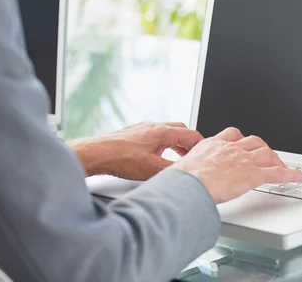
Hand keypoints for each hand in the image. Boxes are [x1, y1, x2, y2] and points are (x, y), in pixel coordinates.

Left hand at [71, 122, 202, 180]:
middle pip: (181, 130)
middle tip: (193, 155)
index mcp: (163, 132)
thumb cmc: (121, 159)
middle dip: (189, 143)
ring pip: (167, 132)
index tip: (205, 154)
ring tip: (177, 157)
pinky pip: (154, 135)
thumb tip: (186, 174)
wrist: (97, 153)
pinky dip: (162, 144)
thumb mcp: (153, 170)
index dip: (201, 145)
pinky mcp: (133, 133)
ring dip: (175, 143)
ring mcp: (143, 128)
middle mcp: (154, 126)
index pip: (191, 135)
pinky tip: (156, 155)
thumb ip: (173, 170)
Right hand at [170, 127, 301, 203]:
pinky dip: (292, 174)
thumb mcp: (179, 171)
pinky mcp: (253, 175)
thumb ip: (185, 172)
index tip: (243, 144)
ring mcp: (243, 160)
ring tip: (283, 166)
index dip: (241, 140)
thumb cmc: (179, 182)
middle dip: (262, 148)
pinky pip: (278, 173)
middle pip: (253, 142)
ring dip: (276, 160)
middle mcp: (230, 149)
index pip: (232, 135)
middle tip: (267, 156)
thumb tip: (174, 182)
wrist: (187, 184)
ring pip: (267, 154)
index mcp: (212, 145)